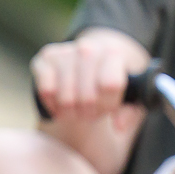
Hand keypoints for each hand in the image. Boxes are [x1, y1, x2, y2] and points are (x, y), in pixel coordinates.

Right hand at [30, 29, 152, 131]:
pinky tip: (60, 104)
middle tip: (89, 113)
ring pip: (66, 97)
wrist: (89, 62)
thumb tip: (119, 125)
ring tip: (76, 110)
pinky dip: (53, 105)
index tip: (106, 109)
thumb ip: (129, 113)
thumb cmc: (109, 84)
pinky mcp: (46, 57)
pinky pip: (46, 91)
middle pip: (87, 96)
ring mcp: (64, 51)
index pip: (110, 85)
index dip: (107, 105)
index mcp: (113, 54)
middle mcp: (88, 48)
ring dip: (70, 112)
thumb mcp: (128, 98)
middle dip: (88, 113)